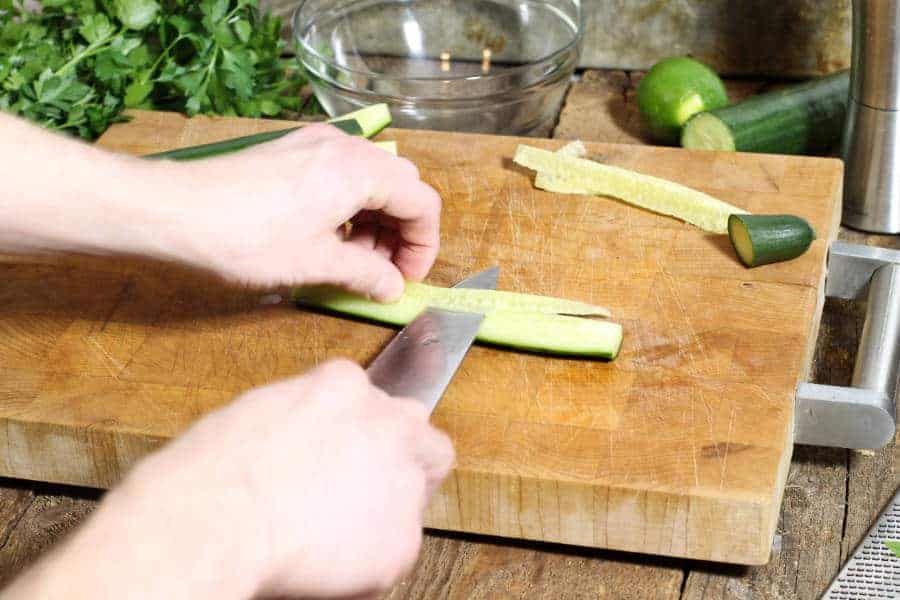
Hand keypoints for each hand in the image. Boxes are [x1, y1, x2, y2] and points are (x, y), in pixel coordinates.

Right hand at [4, 360, 454, 599]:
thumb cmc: (215, 469)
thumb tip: (307, 440)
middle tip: (370, 492)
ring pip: (414, 496)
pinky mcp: (402, 537)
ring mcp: (401, 480)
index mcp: (343, 385)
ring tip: (335, 536)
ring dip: (385, 512)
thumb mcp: (259, 413)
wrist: (220, 519)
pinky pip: (396, 549)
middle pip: (422, 438)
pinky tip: (331, 564)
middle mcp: (386, 423)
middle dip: (405, 461)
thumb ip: (305, 417)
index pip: (375, 400)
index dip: (361, 433)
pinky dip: (371, 561)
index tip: (346, 453)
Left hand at [162, 124, 441, 300]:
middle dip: (402, 232)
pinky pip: (343, 174)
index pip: (422, 203)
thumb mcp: (315, 263)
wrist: (174, 211)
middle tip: (384, 272)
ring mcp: (316, 145)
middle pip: (402, 186)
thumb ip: (366, 274)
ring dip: (377, 221)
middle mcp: (343, 148)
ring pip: (373, 180)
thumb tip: (392, 287)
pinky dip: (351, 206)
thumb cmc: (243, 237)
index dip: (425, 245)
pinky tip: (330, 238)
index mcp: (358, 171)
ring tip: (356, 261)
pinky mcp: (293, 152)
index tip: (409, 277)